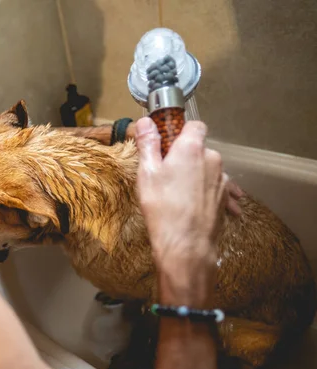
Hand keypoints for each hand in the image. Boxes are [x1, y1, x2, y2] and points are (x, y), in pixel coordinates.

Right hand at [135, 117, 227, 306]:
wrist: (186, 246)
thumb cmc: (163, 209)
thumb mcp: (147, 173)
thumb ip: (147, 144)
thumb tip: (145, 123)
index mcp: (191, 148)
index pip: (194, 125)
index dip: (181, 132)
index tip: (168, 142)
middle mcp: (212, 159)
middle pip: (199, 149)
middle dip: (184, 157)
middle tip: (165, 174)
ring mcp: (222, 179)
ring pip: (207, 169)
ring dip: (194, 176)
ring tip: (176, 195)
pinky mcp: (225, 198)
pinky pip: (214, 188)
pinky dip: (204, 192)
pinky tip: (190, 205)